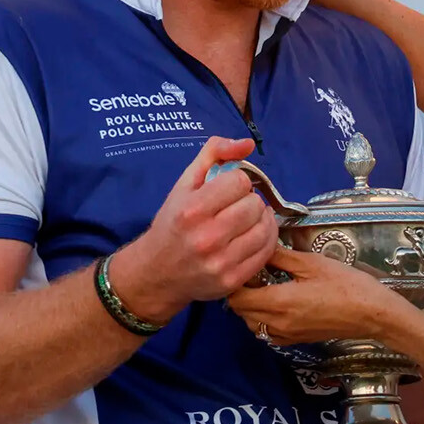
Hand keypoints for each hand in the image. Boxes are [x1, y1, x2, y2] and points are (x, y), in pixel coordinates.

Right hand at [108, 137, 275, 321]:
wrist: (157, 272)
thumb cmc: (173, 223)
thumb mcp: (185, 183)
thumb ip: (214, 153)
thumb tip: (248, 144)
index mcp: (192, 209)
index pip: (240, 181)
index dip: (237, 182)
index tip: (227, 190)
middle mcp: (206, 237)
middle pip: (255, 205)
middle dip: (249, 201)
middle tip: (237, 206)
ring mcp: (221, 262)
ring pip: (265, 227)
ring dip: (261, 219)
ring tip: (247, 219)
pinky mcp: (233, 280)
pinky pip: (267, 251)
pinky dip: (265, 238)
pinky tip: (253, 234)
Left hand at [226, 247, 409, 344]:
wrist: (372, 313)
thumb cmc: (346, 284)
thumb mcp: (312, 263)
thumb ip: (280, 256)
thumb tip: (259, 247)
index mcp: (278, 302)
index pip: (237, 296)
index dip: (235, 280)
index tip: (246, 265)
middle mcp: (277, 323)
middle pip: (240, 311)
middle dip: (241, 292)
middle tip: (255, 273)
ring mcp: (285, 335)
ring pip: (251, 323)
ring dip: (251, 306)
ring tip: (266, 287)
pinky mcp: (295, 340)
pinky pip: (267, 332)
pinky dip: (264, 319)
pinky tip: (279, 304)